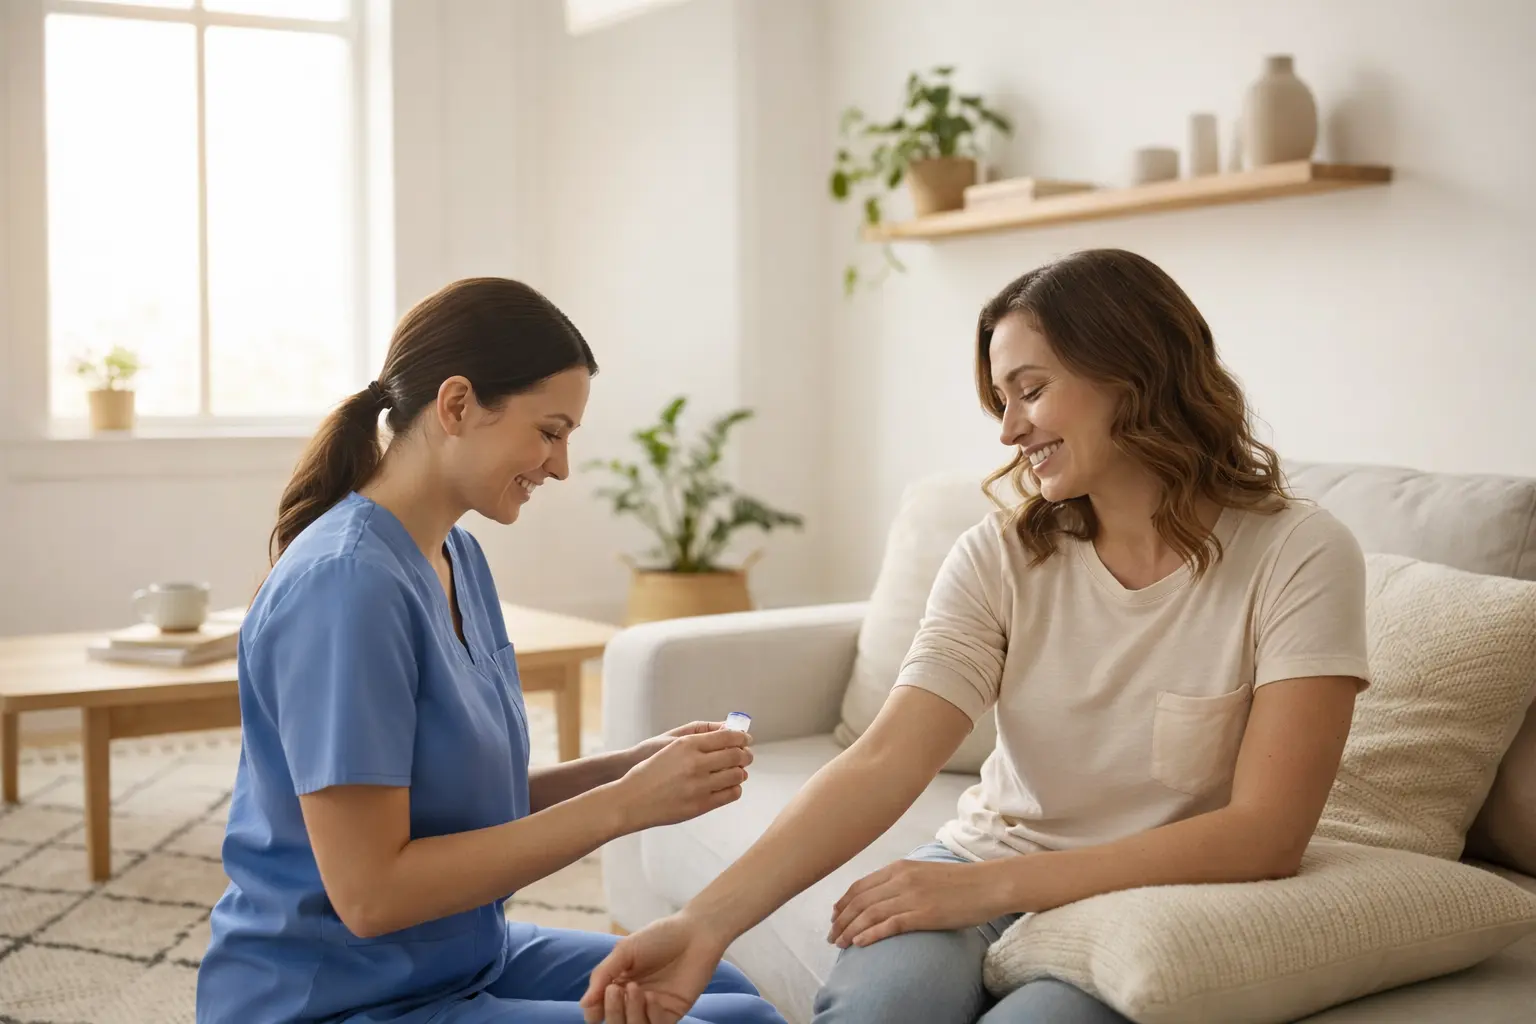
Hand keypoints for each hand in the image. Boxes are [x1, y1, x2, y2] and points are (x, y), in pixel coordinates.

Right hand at [580, 912, 730, 1023]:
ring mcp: (652, 1009)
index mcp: (618, 984)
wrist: (695, 933)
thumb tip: (584, 1004)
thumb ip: (603, 975)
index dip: (594, 1010)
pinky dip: (651, 1016)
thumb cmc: (659, 936)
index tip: (597, 999)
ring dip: (631, 1013)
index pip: (598, 1009)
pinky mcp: (672, 1013)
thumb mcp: (625, 951)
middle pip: (615, 1022)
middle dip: (612, 1011)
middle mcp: (633, 1000)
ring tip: (635, 989)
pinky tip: (652, 997)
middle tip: (616, 990)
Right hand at [615, 728, 751, 832]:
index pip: (727, 737)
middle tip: (746, 756)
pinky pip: (730, 794)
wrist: (631, 800)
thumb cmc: (649, 771)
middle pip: (735, 755)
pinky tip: (729, 786)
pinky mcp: (701, 805)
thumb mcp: (670, 745)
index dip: (741, 738)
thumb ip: (699, 739)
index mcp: (687, 745)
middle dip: (745, 755)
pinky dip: (735, 789)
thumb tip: (727, 733)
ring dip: (741, 772)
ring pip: (736, 775)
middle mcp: (696, 763)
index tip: (746, 739)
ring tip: (738, 771)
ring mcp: (699, 785)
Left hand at [827, 858, 1012, 947]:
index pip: (860, 886)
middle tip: (831, 936)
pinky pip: (889, 925)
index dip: (842, 903)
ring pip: (870, 914)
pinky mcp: (924, 914)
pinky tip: (860, 944)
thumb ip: (903, 881)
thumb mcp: (925, 872)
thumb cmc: (961, 882)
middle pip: (860, 901)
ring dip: (850, 930)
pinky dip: (870, 934)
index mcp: (900, 868)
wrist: (989, 885)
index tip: (834, 916)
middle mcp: (901, 879)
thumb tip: (884, 896)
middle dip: (841, 919)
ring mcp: (912, 896)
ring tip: (840, 944)